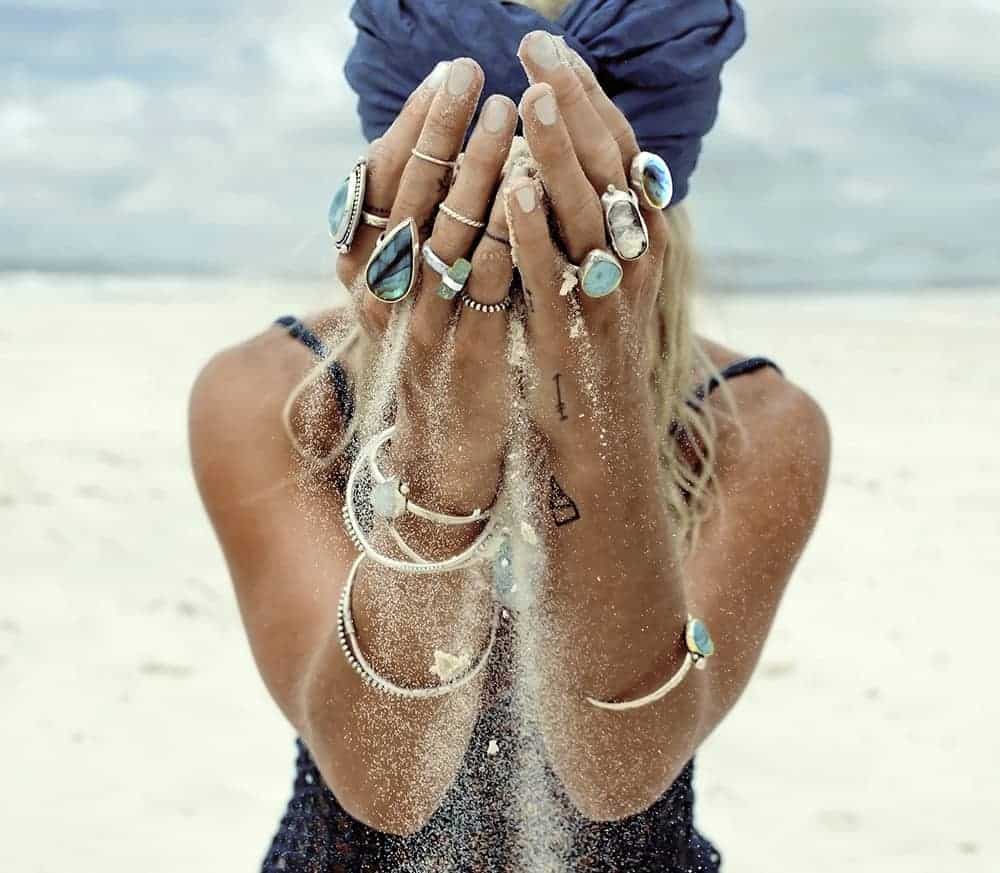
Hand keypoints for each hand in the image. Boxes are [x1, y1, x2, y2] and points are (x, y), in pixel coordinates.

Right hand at [336, 59, 517, 509]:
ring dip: (477, 176)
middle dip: (442, 134)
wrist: (446, 447)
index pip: (381, 184)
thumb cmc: (439, 350)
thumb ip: (423, 229)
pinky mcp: (467, 357)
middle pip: (410, 201)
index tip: (444, 75)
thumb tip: (445, 151)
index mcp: (365, 272)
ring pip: (445, 239)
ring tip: (508, 119)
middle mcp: (384, 295)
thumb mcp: (417, 288)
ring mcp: (423, 327)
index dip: (412, 127)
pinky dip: (508, 241)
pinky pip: (486, 291)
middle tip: (473, 77)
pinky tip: (531, 198)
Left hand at [508, 32, 671, 474]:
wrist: (602, 437)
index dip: (589, 96)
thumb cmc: (593, 346)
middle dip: (574, 104)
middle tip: (536, 48)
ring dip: (560, 155)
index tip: (552, 49)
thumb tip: (563, 152)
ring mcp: (608, 299)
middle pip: (608, 168)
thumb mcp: (602, 275)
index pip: (618, 150)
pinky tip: (511, 189)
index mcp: (642, 238)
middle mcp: (636, 260)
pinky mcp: (572, 336)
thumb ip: (591, 218)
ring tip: (532, 101)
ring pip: (587, 214)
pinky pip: (553, 276)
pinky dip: (534, 231)